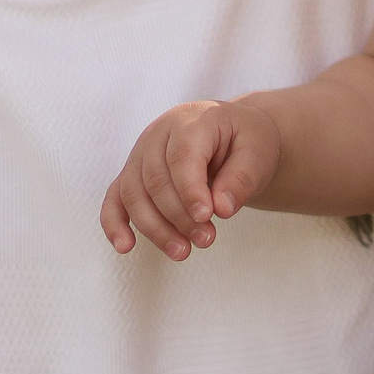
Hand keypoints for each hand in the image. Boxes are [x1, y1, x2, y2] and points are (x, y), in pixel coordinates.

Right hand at [100, 98, 281, 258]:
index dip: (190, 190)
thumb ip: (241, 179)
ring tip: (183, 252)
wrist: (235, 136)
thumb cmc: (246, 143)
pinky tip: (125, 247)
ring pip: (134, 194)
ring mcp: (140, 154)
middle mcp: (158, 134)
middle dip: (179, 216)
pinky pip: (115, 199)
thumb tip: (221, 209)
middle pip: (156, 180)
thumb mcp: (258, 154)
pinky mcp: (132, 174)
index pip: (182, 157)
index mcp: (191, 121)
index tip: (206, 217)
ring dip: (155, 228)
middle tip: (207, 240)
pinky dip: (115, 224)